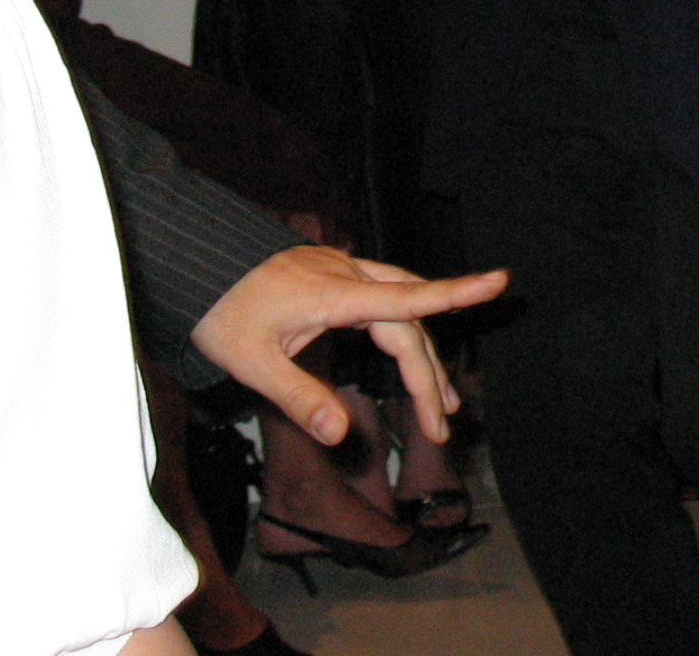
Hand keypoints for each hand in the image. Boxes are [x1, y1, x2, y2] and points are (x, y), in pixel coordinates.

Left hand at [191, 245, 508, 446]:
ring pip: (403, 310)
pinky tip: (406, 351)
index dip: (455, 292)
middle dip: (429, 376)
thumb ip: (297, 396)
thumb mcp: (249, 362)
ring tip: (439, 402)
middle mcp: (349, 278)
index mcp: (335, 296)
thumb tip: (340, 435)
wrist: (199, 264)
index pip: (407, 298)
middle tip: (441, 428)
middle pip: (409, 325)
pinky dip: (407, 328)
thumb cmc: (222, 311)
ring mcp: (346, 272)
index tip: (498, 281)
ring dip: (424, 355)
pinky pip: (389, 298)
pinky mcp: (338, 274)